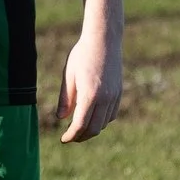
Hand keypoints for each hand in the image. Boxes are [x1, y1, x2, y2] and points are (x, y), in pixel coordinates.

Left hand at [57, 26, 122, 142]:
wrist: (104, 40)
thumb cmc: (82, 55)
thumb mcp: (68, 75)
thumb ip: (65, 99)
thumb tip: (61, 118)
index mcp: (90, 95)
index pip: (80, 124)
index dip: (71, 135)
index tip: (63, 139)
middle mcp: (105, 98)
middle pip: (94, 129)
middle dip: (81, 137)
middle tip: (70, 137)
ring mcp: (114, 96)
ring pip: (104, 123)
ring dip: (91, 129)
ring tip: (78, 127)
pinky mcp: (119, 93)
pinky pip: (111, 114)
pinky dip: (102, 121)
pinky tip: (92, 117)